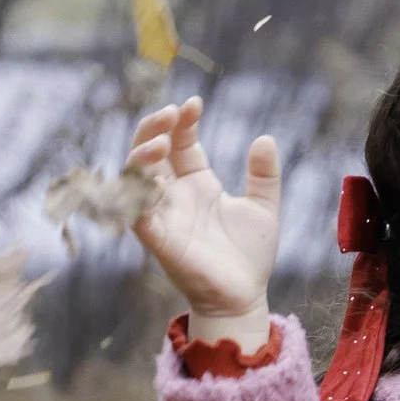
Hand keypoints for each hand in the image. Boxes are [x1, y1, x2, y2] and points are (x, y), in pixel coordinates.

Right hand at [127, 97, 280, 332]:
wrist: (246, 297)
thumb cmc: (251, 256)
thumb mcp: (264, 207)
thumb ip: (264, 174)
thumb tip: (264, 139)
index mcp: (197, 183)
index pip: (180, 142)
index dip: (183, 121)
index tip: (195, 103)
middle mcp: (175, 195)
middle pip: (149, 152)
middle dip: (153, 128)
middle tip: (170, 113)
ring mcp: (164, 216)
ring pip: (134, 178)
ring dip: (140, 156)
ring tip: (160, 141)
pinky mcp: (159, 241)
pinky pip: (137, 215)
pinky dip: (139, 196)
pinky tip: (155, 180)